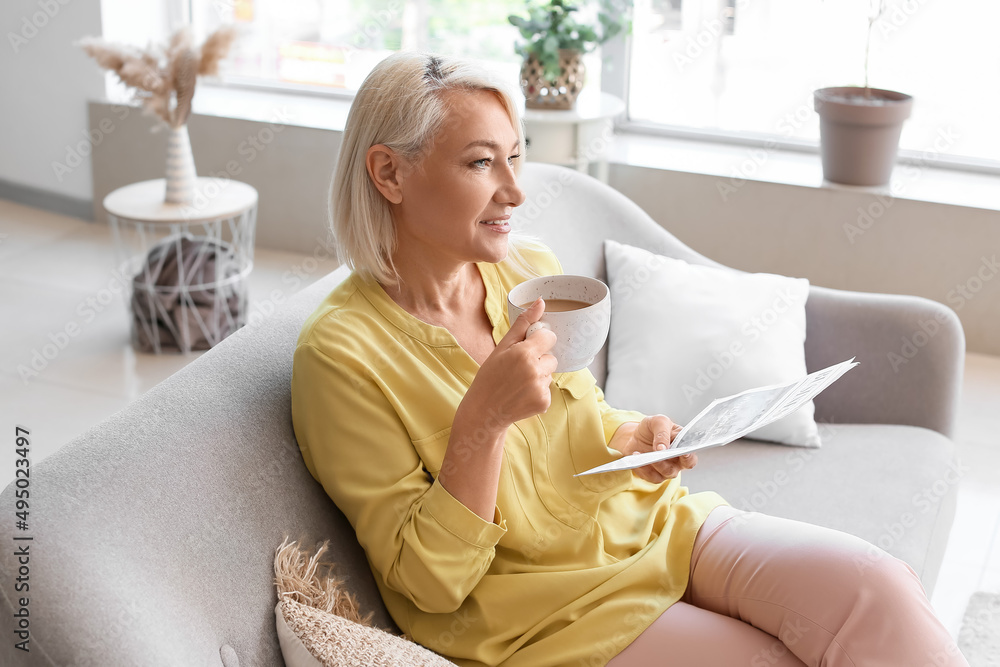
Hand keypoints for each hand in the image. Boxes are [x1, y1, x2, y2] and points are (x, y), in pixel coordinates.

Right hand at [458, 298, 557, 434]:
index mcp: (524, 353)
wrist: (484, 411)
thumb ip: (523, 324)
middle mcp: (535, 371)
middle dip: (539, 360)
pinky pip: (548, 389)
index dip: (538, 341)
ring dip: (539, 375)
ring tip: (519, 382)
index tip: (526, 348)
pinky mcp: (544, 402)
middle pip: (551, 357)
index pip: (549, 337)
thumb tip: (541, 302)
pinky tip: (522, 394)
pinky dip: (538, 391)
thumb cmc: (490, 376)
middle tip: (518, 369)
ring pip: (550, 374)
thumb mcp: (502, 347)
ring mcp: (541, 388)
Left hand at [618, 415, 696, 483]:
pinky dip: (642, 467)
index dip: (689, 457)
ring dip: (654, 464)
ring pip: (664, 473)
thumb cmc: (653, 428)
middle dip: (667, 463)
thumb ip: (663, 433)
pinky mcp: (652, 474)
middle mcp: (676, 462)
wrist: (636, 434)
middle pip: (677, 469)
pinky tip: (635, 455)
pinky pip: (650, 476)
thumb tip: (663, 448)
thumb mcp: (659, 422)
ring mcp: (665, 470)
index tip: (684, 453)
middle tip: (660, 455)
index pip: (691, 458)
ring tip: (642, 454)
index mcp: (683, 448)